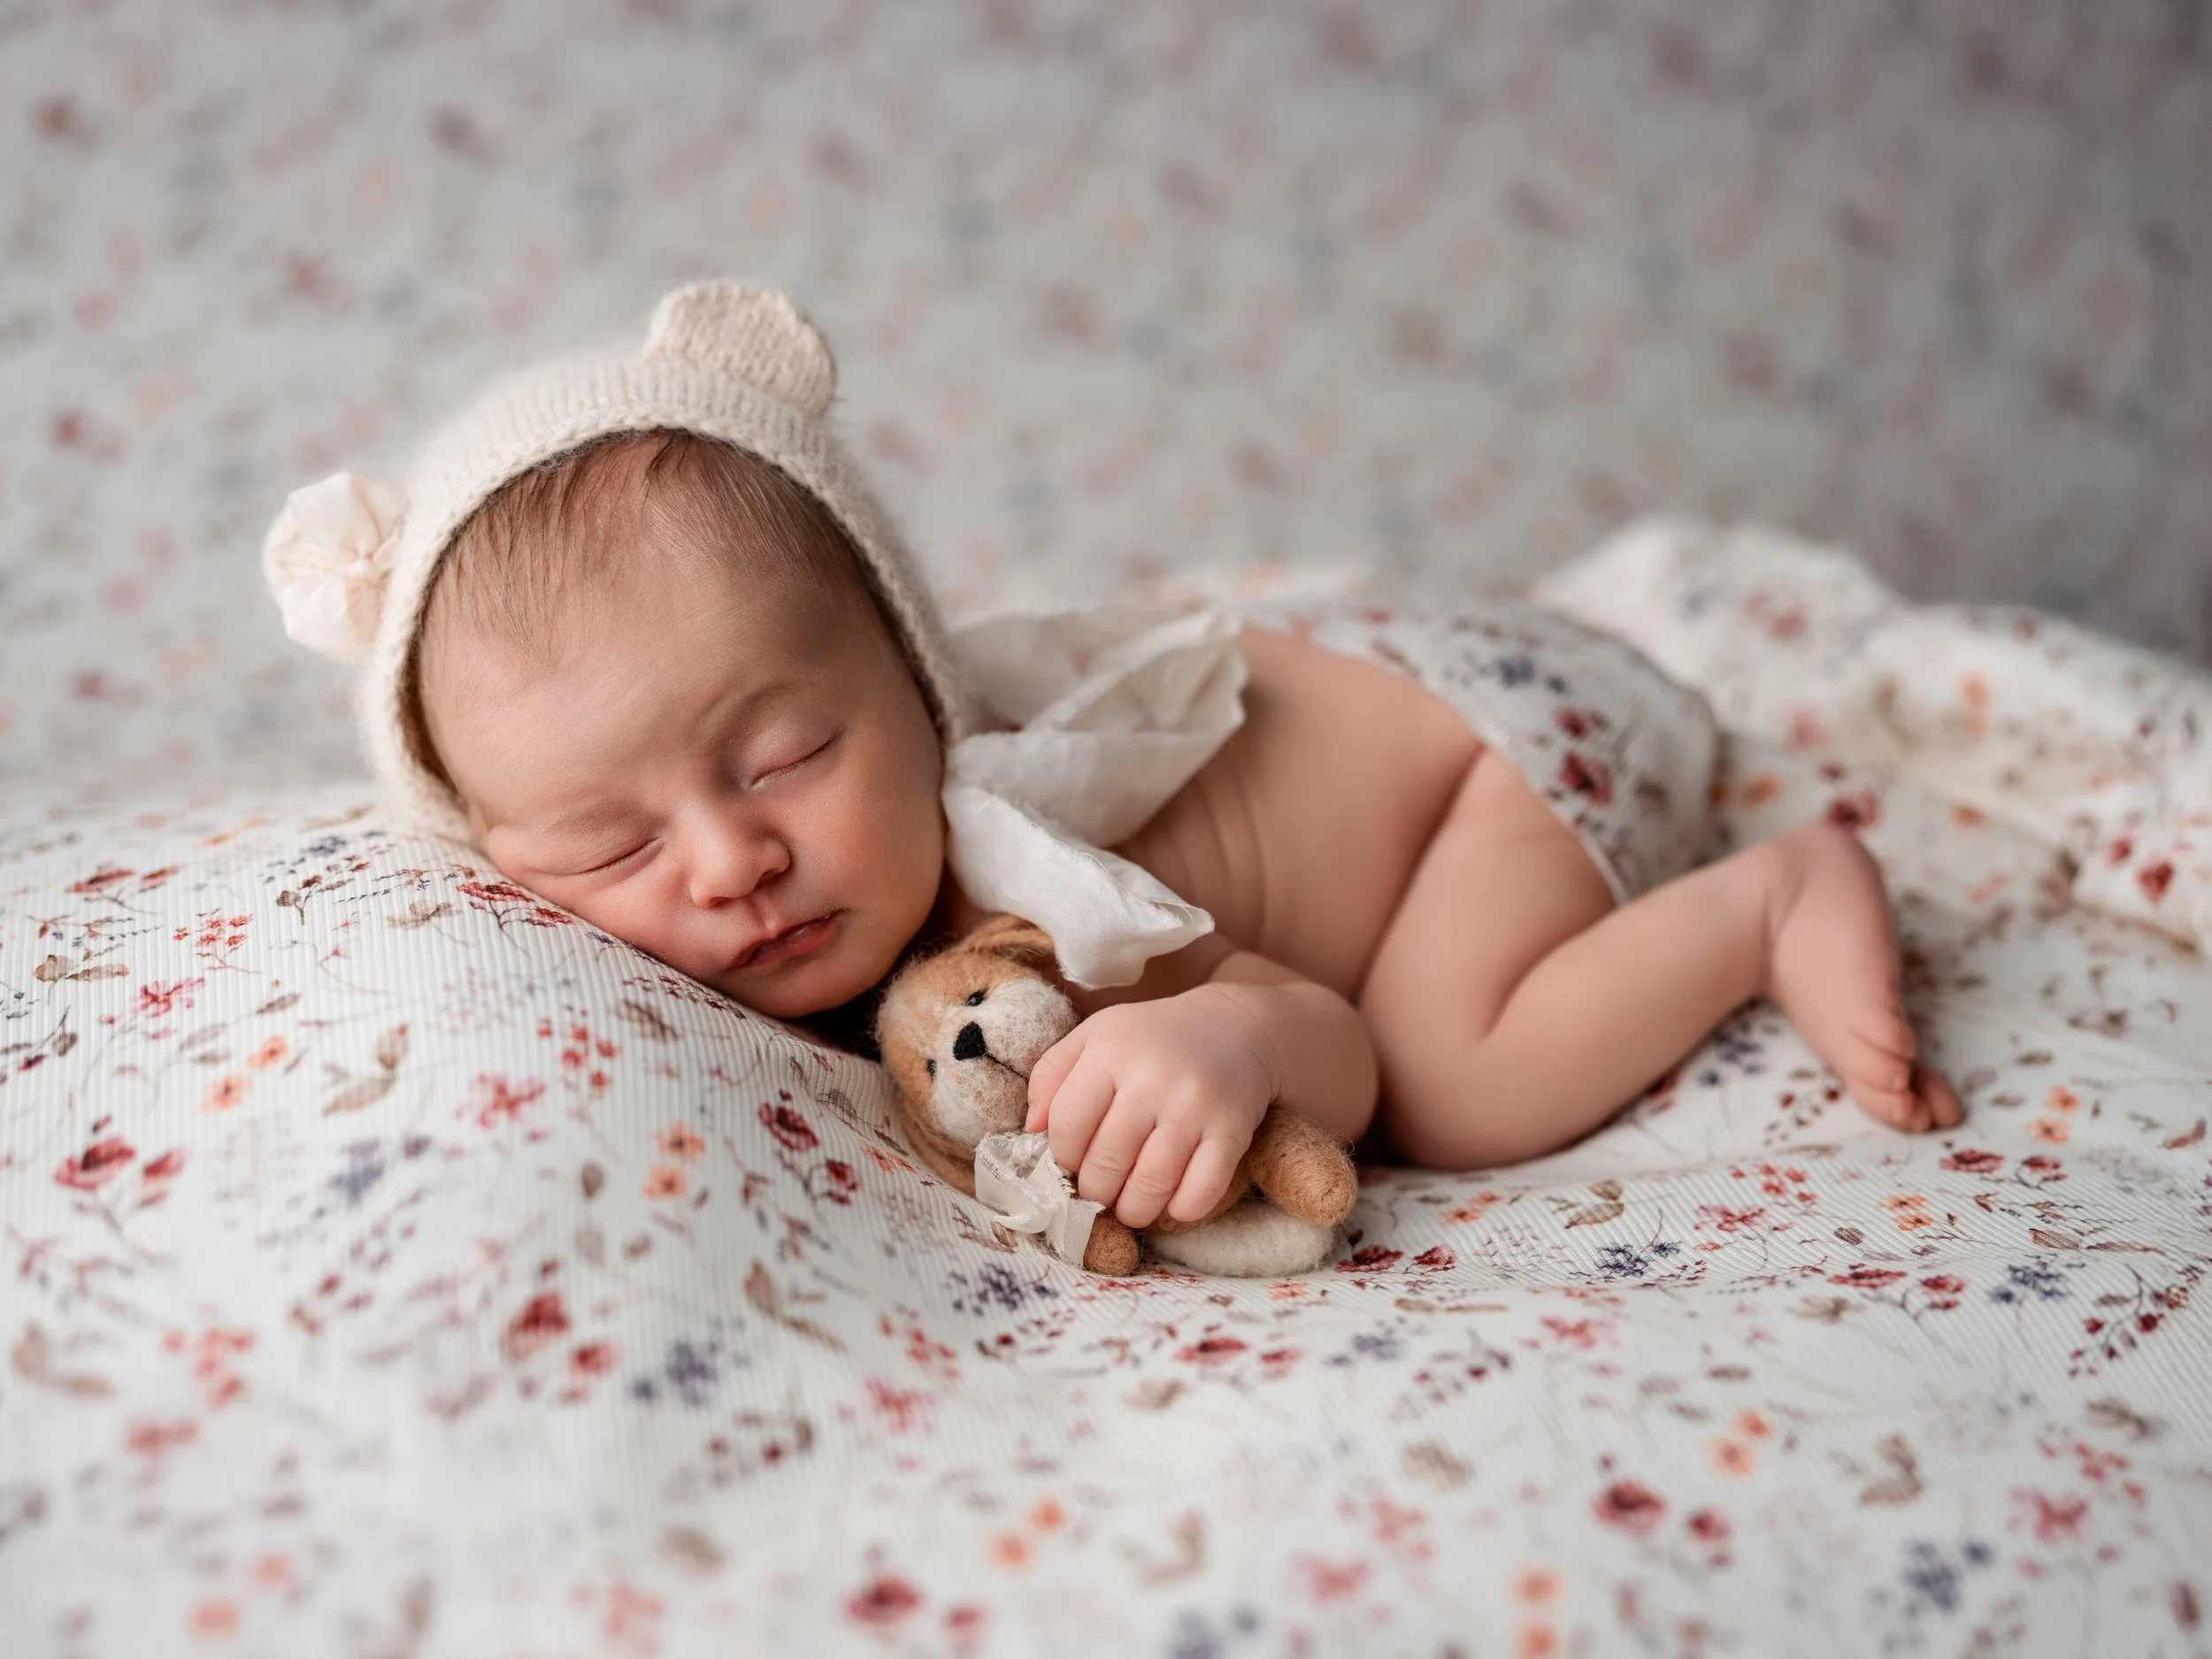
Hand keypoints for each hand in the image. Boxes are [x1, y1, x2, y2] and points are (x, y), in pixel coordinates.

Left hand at [1025, 987, 1275, 1229]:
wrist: (1235, 1026)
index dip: (1063, 1156)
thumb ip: (1052, 1075)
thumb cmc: (1153, 1038)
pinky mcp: (1232, 1130)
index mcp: (1111, 1050)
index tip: (1072, 1162)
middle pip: (1105, 1162)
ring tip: (1129, 1205)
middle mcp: (1152, 1078)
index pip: (1067, 1125)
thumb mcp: (1095, 1036)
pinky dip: (1181, 1210)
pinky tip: (1172, 1201)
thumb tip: (1032, 1129)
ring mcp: (1195, 1106)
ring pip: (1150, 1186)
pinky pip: (1200, 1192)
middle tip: (1101, 1191)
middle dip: (1095, 1190)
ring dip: (1133, 1209)